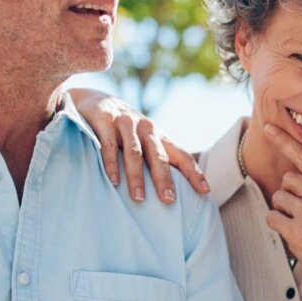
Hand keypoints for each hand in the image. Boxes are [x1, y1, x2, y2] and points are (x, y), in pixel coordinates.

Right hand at [67, 88, 208, 202]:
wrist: (96, 100)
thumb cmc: (125, 131)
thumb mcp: (143, 142)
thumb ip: (155, 160)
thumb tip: (172, 194)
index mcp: (160, 137)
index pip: (182, 156)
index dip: (194, 173)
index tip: (205, 191)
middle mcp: (147, 129)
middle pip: (159, 157)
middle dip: (165, 179)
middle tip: (169, 200)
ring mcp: (127, 124)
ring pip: (135, 153)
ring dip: (137, 176)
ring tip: (139, 198)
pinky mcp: (106, 121)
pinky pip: (109, 146)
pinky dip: (111, 164)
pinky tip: (114, 181)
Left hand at [263, 124, 301, 285]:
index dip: (284, 142)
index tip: (268, 128)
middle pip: (287, 180)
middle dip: (289, 194)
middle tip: (301, 211)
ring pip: (278, 198)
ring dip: (283, 211)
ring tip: (300, 224)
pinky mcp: (296, 231)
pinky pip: (272, 217)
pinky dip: (278, 225)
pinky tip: (293, 233)